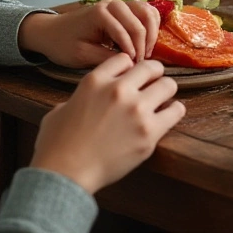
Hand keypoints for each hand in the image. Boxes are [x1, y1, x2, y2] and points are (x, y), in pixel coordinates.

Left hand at [19, 0, 159, 67]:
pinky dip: (151, 25)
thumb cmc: (63, 44)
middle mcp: (112, 3)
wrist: (50, 32)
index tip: (134, 68)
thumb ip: (107, 58)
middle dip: (144, 43)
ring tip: (146, 52)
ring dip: (151, 32)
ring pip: (147, 12)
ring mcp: (119, 2)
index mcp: (100, 13)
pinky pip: (146, 11)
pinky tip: (146, 42)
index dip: (133, 51)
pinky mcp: (123, 7)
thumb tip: (131, 64)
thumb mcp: (82, 55)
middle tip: (142, 62)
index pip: (126, 32)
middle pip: (141, 20)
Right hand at [30, 54, 184, 193]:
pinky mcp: (150, 132)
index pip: (124, 59)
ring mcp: (137, 110)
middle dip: (153, 75)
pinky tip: (167, 117)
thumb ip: (79, 97)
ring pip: (169, 85)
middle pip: (152, 67)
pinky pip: (176, 111)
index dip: (129, 68)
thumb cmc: (56, 145)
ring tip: (161, 102)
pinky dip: (174, 112)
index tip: (131, 78)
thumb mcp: (60, 109)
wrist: (65, 174)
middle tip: (152, 86)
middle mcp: (118, 90)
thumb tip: (85, 100)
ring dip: (165, 93)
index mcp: (95, 81)